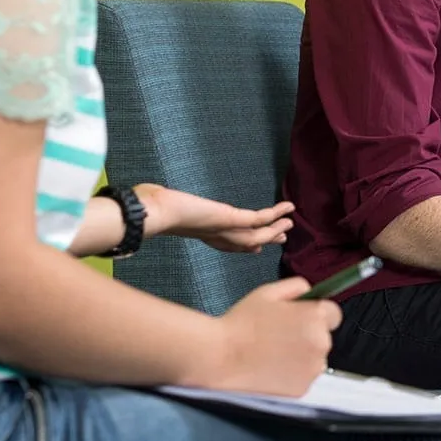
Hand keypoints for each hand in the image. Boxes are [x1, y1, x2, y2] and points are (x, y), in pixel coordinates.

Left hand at [136, 183, 293, 253]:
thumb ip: (164, 202)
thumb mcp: (162, 205)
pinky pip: (260, 218)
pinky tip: (288, 208)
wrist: (153, 214)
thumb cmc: (150, 210)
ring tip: (290, 223)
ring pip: (258, 235)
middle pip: (246, 243)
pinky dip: (276, 213)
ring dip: (275, 228)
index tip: (256, 248)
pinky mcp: (231, 220)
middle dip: (265, 239)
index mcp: (200, 232)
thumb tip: (151, 193)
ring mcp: (225, 229)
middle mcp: (215, 235)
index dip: (244, 247)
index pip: (227, 243)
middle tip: (282, 238)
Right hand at [202, 277, 340, 394]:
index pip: (333, 314)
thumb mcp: (268, 293)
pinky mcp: (302, 390)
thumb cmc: (241, 322)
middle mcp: (321, 343)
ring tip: (273, 355)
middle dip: (308, 335)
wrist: (219, 357)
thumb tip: (309, 291)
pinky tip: (271, 370)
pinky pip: (302, 378)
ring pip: (314, 360)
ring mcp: (313, 369)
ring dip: (302, 357)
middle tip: (280, 337)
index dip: (316, 315)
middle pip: (324, 338)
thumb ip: (295, 287)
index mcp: (316, 317)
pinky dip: (292, 375)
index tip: (299, 319)